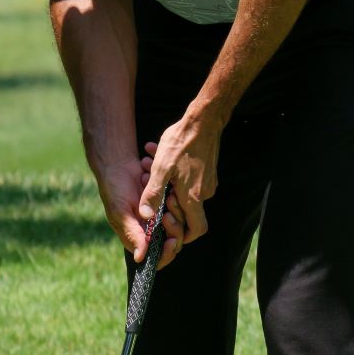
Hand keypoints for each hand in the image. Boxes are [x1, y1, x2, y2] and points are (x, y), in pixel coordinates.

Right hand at [95, 150, 181, 269]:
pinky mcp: (166, 203)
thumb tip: (140, 258)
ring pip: (179, 224)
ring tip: (169, 196)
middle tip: (168, 213)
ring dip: (176, 212)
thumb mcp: (121, 212)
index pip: (156, 257)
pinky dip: (176, 201)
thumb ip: (132, 233)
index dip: (166, 253)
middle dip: (174, 228)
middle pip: (172, 241)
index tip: (172, 240)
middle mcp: (149, 230)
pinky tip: (169, 189)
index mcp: (137, 238)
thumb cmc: (114, 189)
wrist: (119, 163)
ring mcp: (159, 217)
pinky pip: (179, 208)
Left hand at [137, 113, 219, 250]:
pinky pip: (188, 179)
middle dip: (164, 200)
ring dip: (166, 182)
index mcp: (194, 197)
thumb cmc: (182, 142)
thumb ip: (153, 194)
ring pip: (184, 191)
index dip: (183, 234)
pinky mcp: (207, 171)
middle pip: (185, 210)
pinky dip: (173, 173)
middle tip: (149, 182)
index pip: (195, 230)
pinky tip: (158, 154)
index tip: (167, 224)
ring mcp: (207, 181)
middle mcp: (204, 193)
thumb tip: (146, 216)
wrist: (204, 120)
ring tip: (149, 163)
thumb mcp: (161, 168)